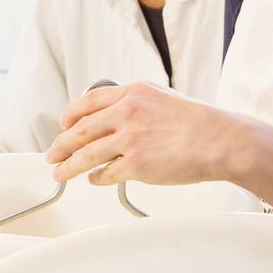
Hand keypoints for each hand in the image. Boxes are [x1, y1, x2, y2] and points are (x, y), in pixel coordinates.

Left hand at [46, 82, 248, 184]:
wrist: (220, 139)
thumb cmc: (200, 123)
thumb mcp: (163, 98)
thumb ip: (138, 104)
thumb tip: (117, 120)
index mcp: (132, 93)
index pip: (88, 102)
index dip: (71, 115)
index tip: (63, 125)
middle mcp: (126, 112)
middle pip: (80, 130)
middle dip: (61, 144)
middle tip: (52, 154)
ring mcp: (129, 139)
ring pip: (86, 154)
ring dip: (69, 166)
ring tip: (60, 173)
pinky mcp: (135, 164)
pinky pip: (105, 173)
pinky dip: (95, 178)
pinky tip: (93, 179)